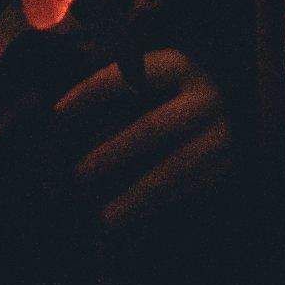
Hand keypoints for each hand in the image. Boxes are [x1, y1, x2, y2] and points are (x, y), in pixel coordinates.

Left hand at [53, 48, 231, 229]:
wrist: (228, 104)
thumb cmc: (167, 91)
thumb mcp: (144, 75)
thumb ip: (110, 85)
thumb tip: (60, 109)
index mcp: (177, 65)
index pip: (128, 76)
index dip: (89, 93)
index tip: (56, 113)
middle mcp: (203, 97)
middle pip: (153, 128)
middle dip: (112, 154)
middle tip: (78, 175)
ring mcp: (222, 134)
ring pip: (177, 168)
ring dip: (137, 195)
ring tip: (104, 218)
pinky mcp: (228, 165)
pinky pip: (191, 189)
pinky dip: (158, 206)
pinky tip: (130, 218)